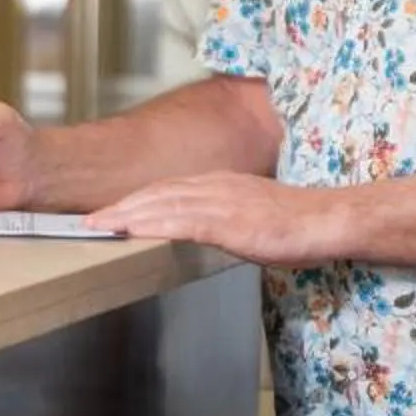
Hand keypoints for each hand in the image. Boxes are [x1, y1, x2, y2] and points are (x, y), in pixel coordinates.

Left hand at [84, 173, 344, 263]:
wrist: (327, 220)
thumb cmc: (297, 223)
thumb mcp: (252, 216)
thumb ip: (225, 218)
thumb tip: (207, 231)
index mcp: (220, 184)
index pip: (167, 189)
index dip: (136, 200)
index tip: (110, 211)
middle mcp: (215, 186)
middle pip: (156, 193)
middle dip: (120, 206)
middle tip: (88, 220)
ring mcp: (219, 201)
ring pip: (162, 203)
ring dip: (126, 214)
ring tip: (97, 225)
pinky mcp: (227, 220)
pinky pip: (180, 221)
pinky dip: (150, 224)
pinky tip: (131, 230)